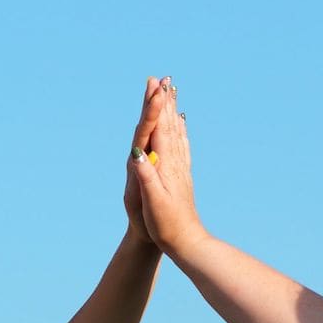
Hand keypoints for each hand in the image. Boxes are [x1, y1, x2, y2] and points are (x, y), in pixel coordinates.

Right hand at [132, 76, 203, 256]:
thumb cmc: (166, 225)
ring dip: (172, 112)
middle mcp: (175, 163)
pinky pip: (180, 146)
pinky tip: (181, 125)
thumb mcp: (152, 201)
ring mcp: (181, 169)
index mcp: (165, 166)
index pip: (160, 129)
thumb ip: (145, 176)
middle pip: (169, 126)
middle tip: (163, 79)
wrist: (187, 243)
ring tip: (172, 94)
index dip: (157, 107)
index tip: (156, 85)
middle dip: (165, 102)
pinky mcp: (182, 176)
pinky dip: (179, 131)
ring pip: (176, 133)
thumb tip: (135, 153)